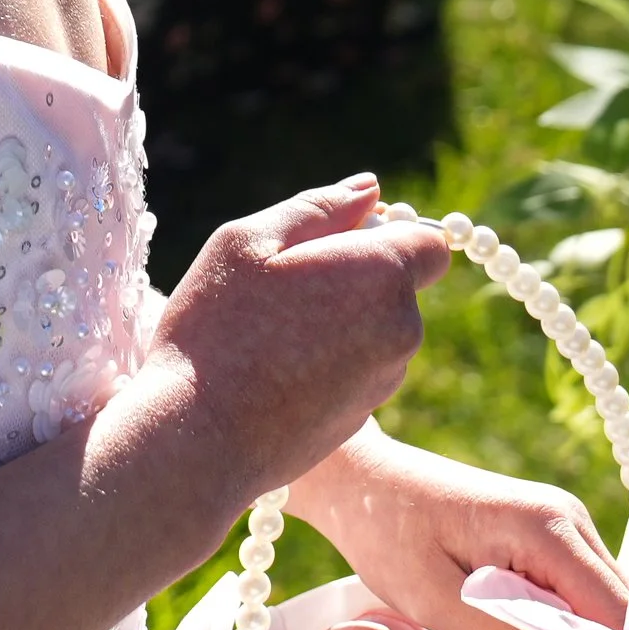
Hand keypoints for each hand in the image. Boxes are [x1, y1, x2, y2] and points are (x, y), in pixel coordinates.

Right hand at [148, 174, 447, 517]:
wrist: (198, 439)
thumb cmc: (218, 330)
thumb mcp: (249, 241)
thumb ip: (319, 207)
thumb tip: (371, 190)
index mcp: (382, 275)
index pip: (429, 241)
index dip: (384, 232)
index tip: (327, 242)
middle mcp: (401, 329)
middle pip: (397, 283)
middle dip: (351, 275)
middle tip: (277, 286)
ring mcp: (384, 380)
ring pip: (373, 327)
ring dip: (336, 319)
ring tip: (266, 333)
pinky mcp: (361, 418)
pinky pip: (355, 368)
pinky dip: (326, 360)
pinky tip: (270, 370)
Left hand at [289, 427, 628, 629]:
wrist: (360, 480)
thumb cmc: (387, 532)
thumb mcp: (436, 600)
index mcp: (548, 530)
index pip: (617, 612)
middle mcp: (568, 520)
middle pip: (622, 609)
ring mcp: (561, 524)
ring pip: (605, 603)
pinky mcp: (546, 535)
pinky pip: (580, 591)